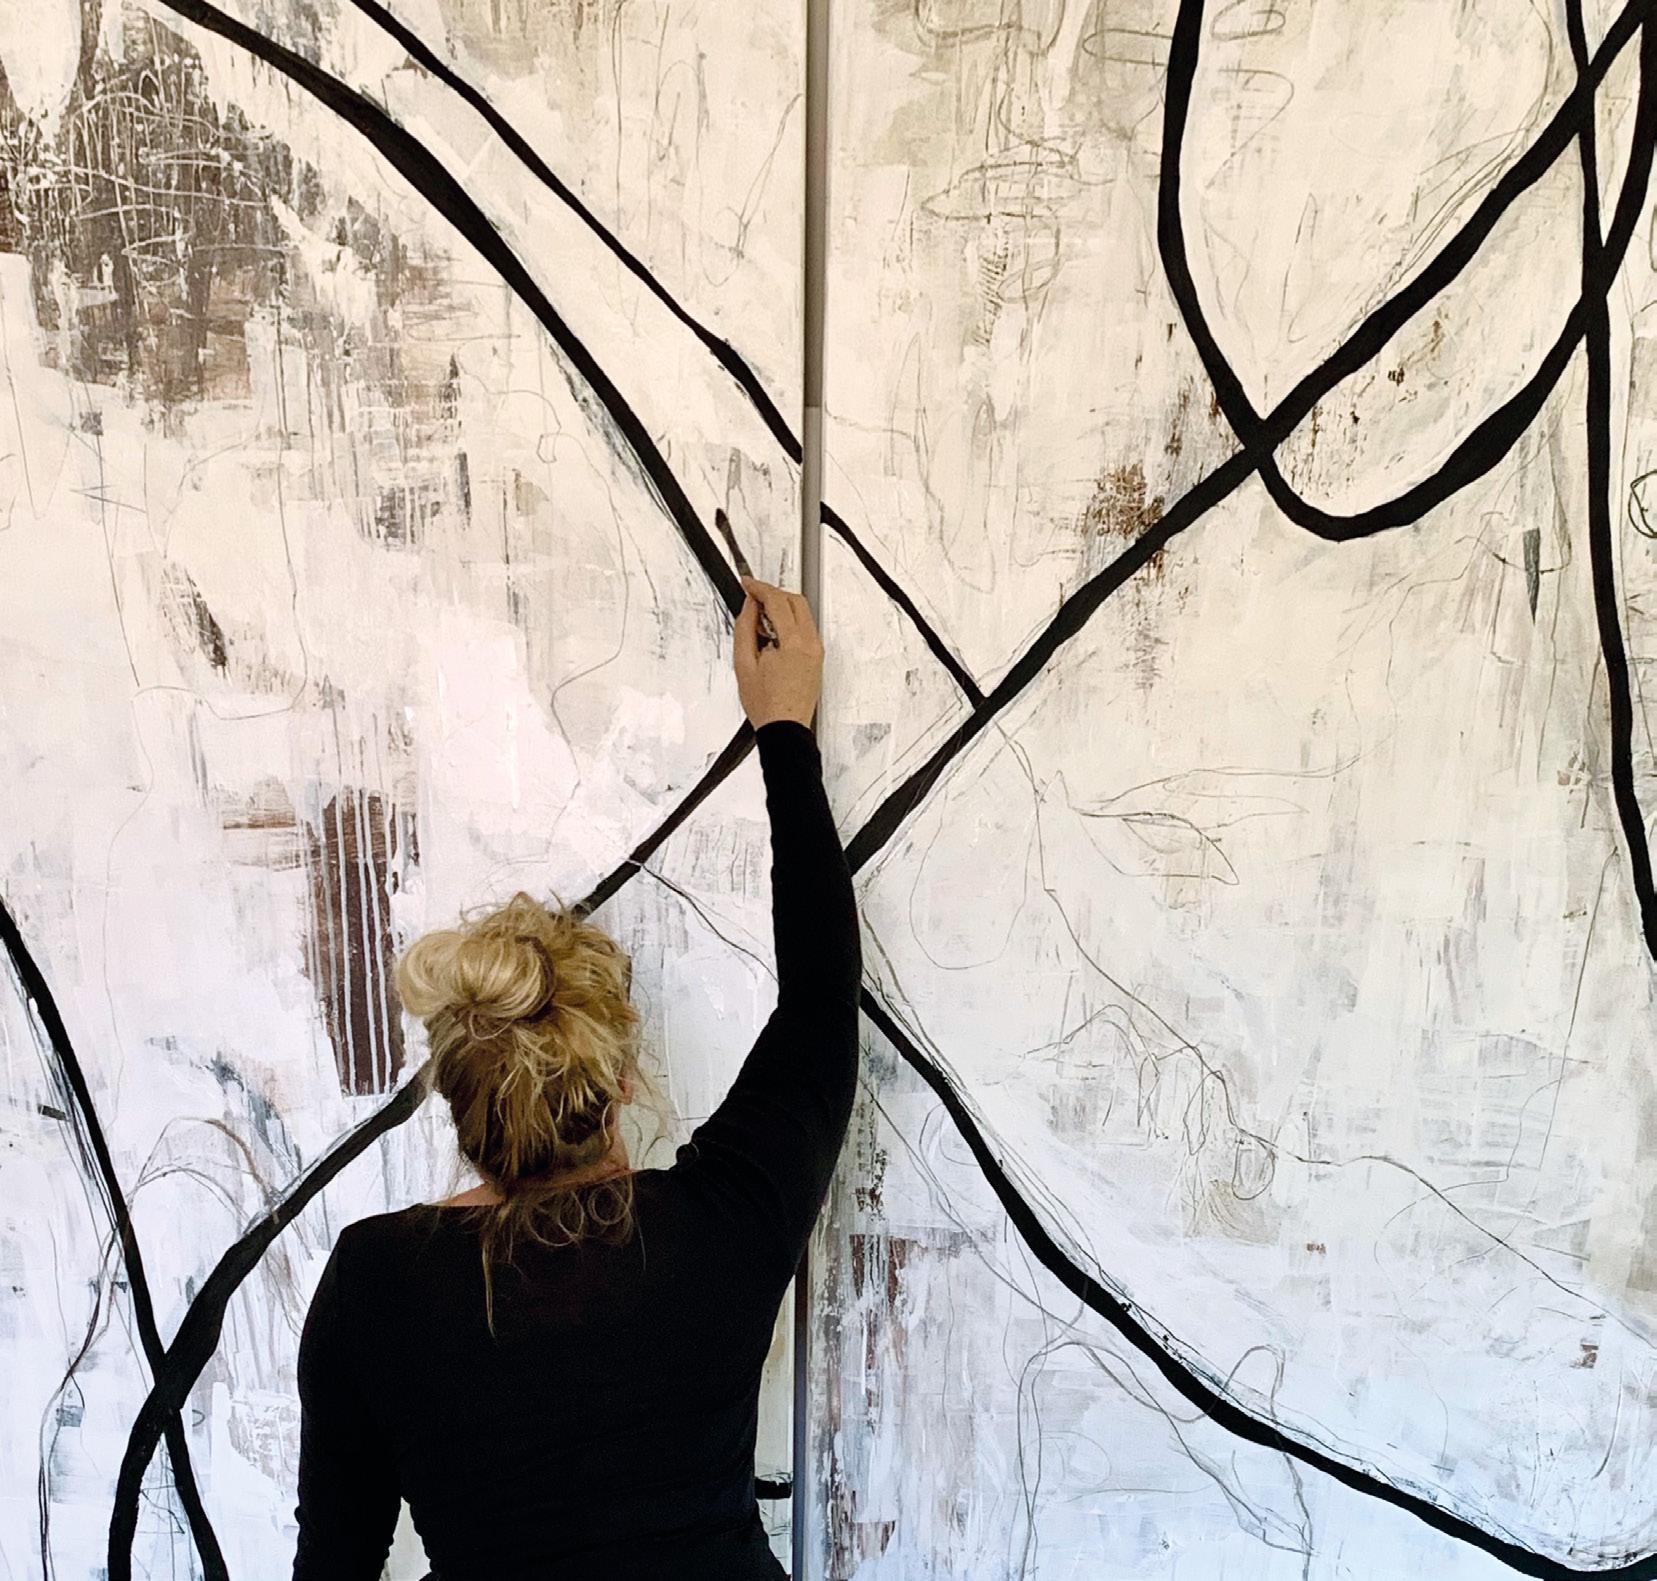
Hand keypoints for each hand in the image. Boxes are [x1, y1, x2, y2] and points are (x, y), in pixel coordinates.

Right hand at [733, 577, 822, 728]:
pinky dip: (790, 622)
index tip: (747, 584)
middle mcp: (811, 644)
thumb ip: (745, 628)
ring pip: (803, 613)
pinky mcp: (817, 658)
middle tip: (753, 597)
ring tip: (759, 619)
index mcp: (794, 644)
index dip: (760, 588)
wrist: (784, 729)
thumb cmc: (766, 705)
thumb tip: (750, 606)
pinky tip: (773, 633)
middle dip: (773, 593)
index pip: (778, 602)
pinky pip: (806, 629)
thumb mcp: (743, 663)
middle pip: (795, 601)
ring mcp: (817, 651)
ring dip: (782, 607)